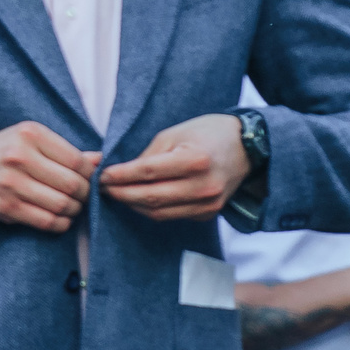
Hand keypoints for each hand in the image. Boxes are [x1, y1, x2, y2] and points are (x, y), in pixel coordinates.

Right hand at [0, 120, 101, 232]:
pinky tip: (61, 218)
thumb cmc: (6, 151)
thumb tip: (101, 160)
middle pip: (71, 184)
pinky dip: (61, 223)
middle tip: (83, 195)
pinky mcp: (7, 206)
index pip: (76, 161)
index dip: (90, 174)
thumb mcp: (32, 140)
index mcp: (30, 135)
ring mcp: (11, 183)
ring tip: (73, 206)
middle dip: (85, 194)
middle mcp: (20, 157)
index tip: (90, 179)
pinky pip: (46, 221)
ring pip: (61, 204)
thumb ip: (65, 150)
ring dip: (74, 210)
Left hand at [99, 113, 249, 220]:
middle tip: (103, 189)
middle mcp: (204, 186)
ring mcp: (208, 204)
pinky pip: (172, 216)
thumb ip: (147, 156)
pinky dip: (152, 209)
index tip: (102, 176)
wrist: (248, 147)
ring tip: (117, 194)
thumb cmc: (207, 134)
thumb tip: (120, 173)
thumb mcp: (174, 134)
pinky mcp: (208, 214)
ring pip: (158, 213)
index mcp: (195, 160)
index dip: (120, 176)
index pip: (147, 173)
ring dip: (133, 205)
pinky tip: (139, 200)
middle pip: (150, 198)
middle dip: (121, 194)